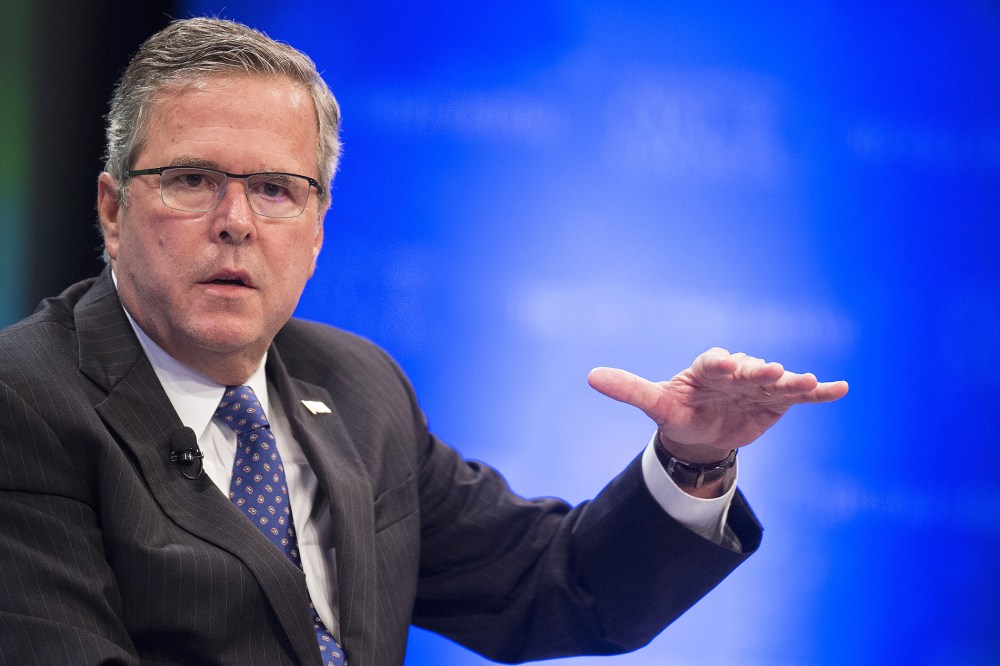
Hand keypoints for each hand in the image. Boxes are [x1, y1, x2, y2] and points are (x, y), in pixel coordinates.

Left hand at [588, 347, 848, 463]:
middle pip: (749, 369)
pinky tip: (842, 389)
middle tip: (769, 372)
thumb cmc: (677, 411)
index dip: (720, 362)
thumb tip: (591, 376)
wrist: (702, 432)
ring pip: (778, 383)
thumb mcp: (654, 403)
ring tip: (807, 382)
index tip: (724, 363)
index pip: (714, 361)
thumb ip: (629, 389)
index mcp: (706, 368)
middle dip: (758, 371)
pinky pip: (801, 397)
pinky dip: (820, 393)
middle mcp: (736, 372)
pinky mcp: (778, 403)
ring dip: (793, 381)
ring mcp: (760, 387)